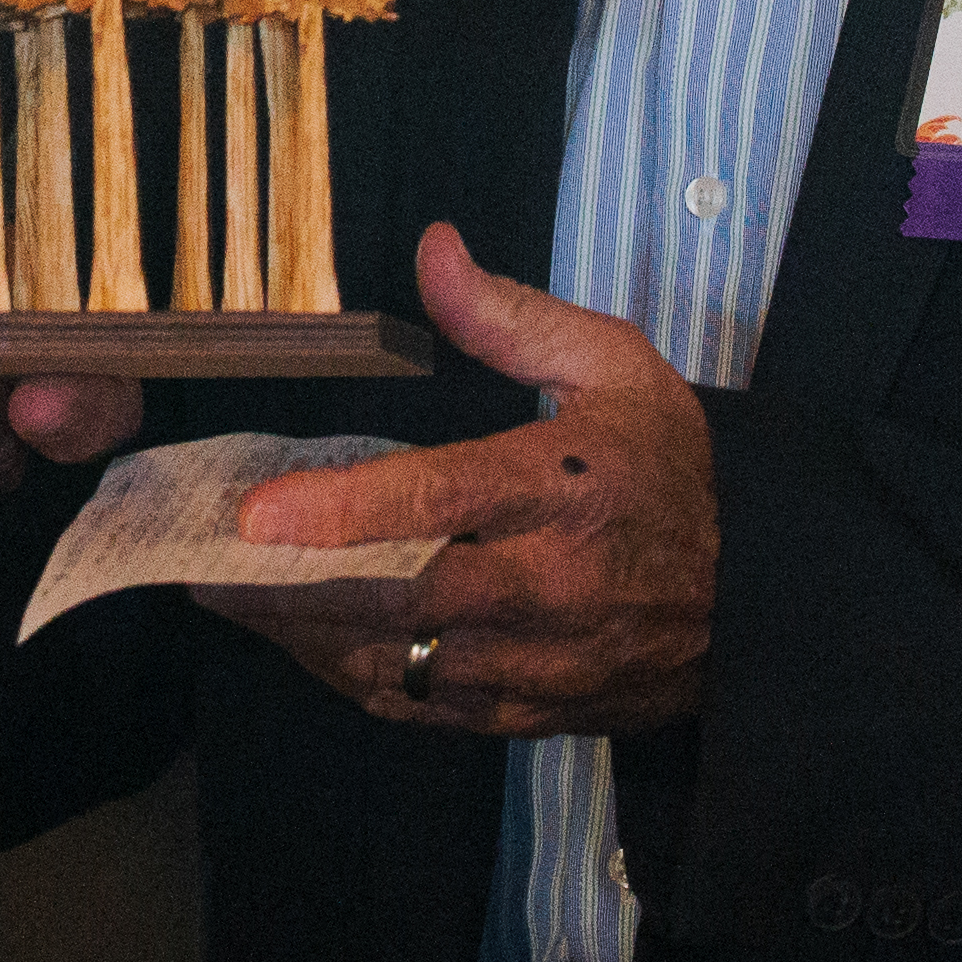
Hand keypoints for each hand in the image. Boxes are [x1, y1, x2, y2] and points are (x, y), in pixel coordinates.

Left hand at [198, 224, 715, 739]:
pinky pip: (424, 707)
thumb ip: (510, 315)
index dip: (346, 510)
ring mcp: (542, 661)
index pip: (446, 499)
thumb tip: (431, 248)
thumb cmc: (669, 469)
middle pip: (402, 597)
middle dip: (291, 587)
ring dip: (306, 636)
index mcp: (571, 485)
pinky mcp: (532, 713)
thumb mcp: (614, 365)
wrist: (760, 601)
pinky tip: (305, 638)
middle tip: (201, 561)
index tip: (258, 510)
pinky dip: (354, 677)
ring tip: (232, 595)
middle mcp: (553, 584)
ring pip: (401, 663)